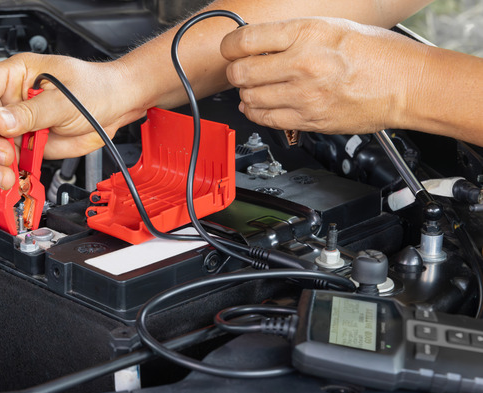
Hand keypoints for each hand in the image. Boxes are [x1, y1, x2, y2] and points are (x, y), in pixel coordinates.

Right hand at [0, 53, 144, 194]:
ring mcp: (15, 125)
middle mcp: (10, 100)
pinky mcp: (23, 147)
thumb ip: (32, 112)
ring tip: (6, 176)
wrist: (114, 107)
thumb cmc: (94, 89)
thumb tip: (1, 122)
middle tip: (5, 156)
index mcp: (16, 75)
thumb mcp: (64, 99)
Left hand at [219, 18, 427, 133]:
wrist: (407, 84)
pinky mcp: (309, 119)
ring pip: (250, 98)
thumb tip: (257, 44)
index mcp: (307, 34)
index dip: (230, 46)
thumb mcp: (330, 27)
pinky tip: (260, 105)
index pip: (246, 40)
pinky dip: (256, 113)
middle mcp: (303, 64)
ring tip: (254, 88)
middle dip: (235, 72)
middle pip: (241, 72)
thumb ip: (291, 36)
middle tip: (240, 70)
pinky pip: (266, 119)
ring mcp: (305, 95)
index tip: (229, 49)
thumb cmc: (376, 53)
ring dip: (246, 93)